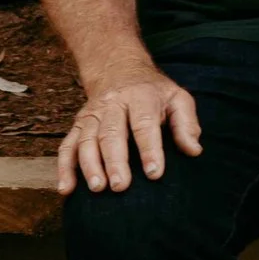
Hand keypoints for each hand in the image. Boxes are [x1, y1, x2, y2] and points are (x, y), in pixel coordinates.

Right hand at [57, 65, 201, 194]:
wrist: (119, 71)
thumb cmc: (154, 93)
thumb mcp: (178, 99)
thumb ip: (186, 124)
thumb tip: (194, 151)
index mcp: (141, 98)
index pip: (145, 124)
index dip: (150, 150)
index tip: (154, 174)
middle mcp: (112, 105)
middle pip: (111, 134)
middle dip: (115, 161)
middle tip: (121, 186)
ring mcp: (91, 115)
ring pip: (86, 141)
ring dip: (89, 166)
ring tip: (98, 188)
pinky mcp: (77, 125)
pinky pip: (67, 147)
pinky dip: (64, 168)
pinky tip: (66, 189)